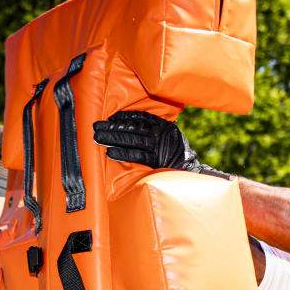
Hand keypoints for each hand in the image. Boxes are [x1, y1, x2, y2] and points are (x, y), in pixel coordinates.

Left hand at [93, 111, 227, 176]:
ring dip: (113, 139)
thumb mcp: (171, 137)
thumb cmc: (178, 156)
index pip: (140, 117)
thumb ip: (156, 131)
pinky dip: (123, 154)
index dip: (123, 117)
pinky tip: (110, 153)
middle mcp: (161, 134)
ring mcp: (159, 147)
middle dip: (112, 127)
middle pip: (132, 127)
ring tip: (98, 138)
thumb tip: (131, 126)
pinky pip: (137, 155)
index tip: (110, 118)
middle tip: (96, 127)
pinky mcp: (157, 161)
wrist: (193, 173)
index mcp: (164, 126)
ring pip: (131, 139)